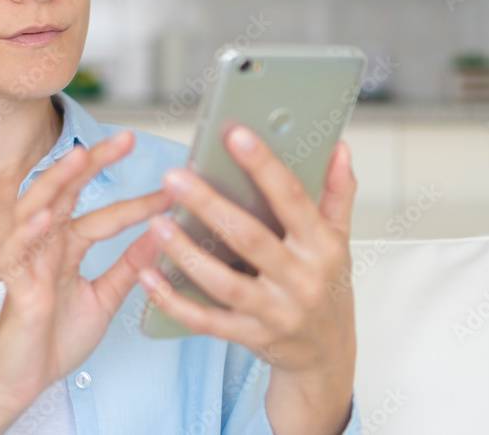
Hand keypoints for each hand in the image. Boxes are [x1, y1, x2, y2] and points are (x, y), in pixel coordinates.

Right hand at [0, 129, 172, 431]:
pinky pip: (17, 250)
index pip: (106, 213)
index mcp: (67, 246)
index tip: (174, 188)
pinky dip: (30, 230)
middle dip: (94, 163)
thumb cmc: (55, 339)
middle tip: (127, 138)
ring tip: (80, 156)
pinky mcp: (13, 283)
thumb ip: (129, 267)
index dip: (140, 201)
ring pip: (36, 207)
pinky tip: (47, 215)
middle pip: (67, 191)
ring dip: (57, 180)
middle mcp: (46, 244)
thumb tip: (161, 235)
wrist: (24, 382)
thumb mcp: (104, 298)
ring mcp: (26, 259)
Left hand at [136, 125, 356, 433]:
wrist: (327, 354)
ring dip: (187, 254)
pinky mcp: (249, 337)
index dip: (263, 165)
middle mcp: (300, 280)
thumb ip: (336, 193)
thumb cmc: (326, 287)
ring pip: (224, 283)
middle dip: (210, 206)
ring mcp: (274, 313)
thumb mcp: (339, 240)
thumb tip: (338, 147)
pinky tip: (148, 277)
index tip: (235, 134)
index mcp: (321, 247)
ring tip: (157, 224)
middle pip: (250, 238)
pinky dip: (174, 301)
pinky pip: (206, 321)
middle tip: (175, 177)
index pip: (292, 199)